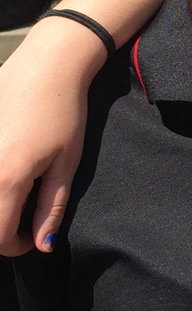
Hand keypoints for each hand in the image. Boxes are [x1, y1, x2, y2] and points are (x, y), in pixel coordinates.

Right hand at [0, 18, 100, 255]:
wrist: (47, 65)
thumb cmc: (63, 111)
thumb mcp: (66, 161)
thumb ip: (51, 206)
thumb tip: (43, 245)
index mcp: (6, 179)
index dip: (18, 245)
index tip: (35, 235)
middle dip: (1, 230)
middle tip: (25, 218)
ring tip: (15, 193)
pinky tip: (7, 168)